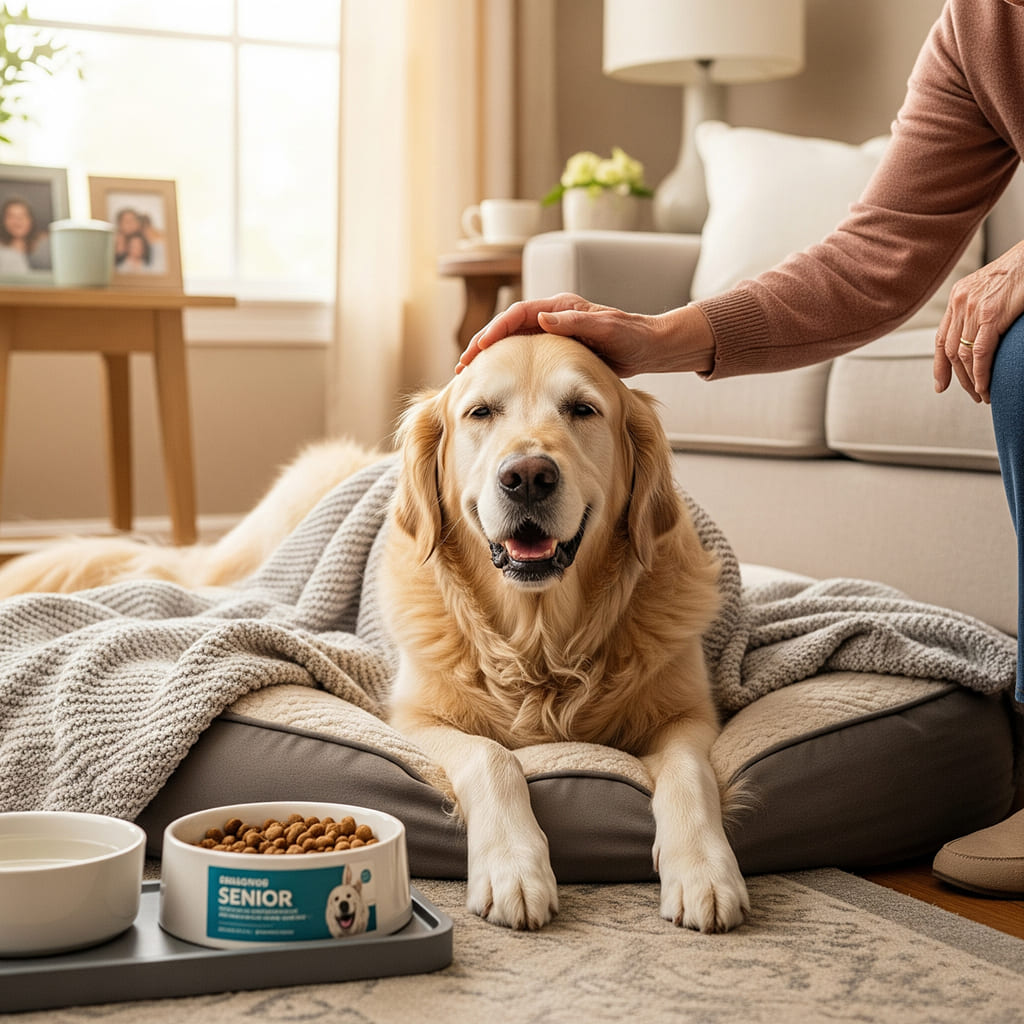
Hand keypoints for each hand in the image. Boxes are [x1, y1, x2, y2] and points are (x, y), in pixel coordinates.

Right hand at [455, 292, 714, 377]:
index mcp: (562, 306)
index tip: (478, 348)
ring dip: (492, 355)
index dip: (496, 331)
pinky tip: (499, 379)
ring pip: (514, 341)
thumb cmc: (634, 337)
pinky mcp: (560, 347)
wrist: (654, 347)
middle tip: (463, 365)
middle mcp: (555, 315)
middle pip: (509, 327)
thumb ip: (575, 323)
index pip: (518, 314)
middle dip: (484, 344)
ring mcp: (556, 331)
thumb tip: (541, 318)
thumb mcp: (607, 329)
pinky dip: (509, 363)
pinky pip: (526, 353)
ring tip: (471, 373)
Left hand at [934, 240, 1023, 403]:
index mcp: (958, 296)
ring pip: (963, 355)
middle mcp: (959, 302)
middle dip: (958, 378)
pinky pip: (979, 352)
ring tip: (982, 395)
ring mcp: (973, 308)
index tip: (941, 385)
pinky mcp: (991, 314)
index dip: (940, 365)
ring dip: (971, 380)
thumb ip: (981, 310)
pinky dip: (981, 374)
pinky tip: (985, 387)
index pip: (941, 338)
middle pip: (950, 350)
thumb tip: (980, 333)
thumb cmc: (1022, 272)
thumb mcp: (994, 290)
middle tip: (971, 394)